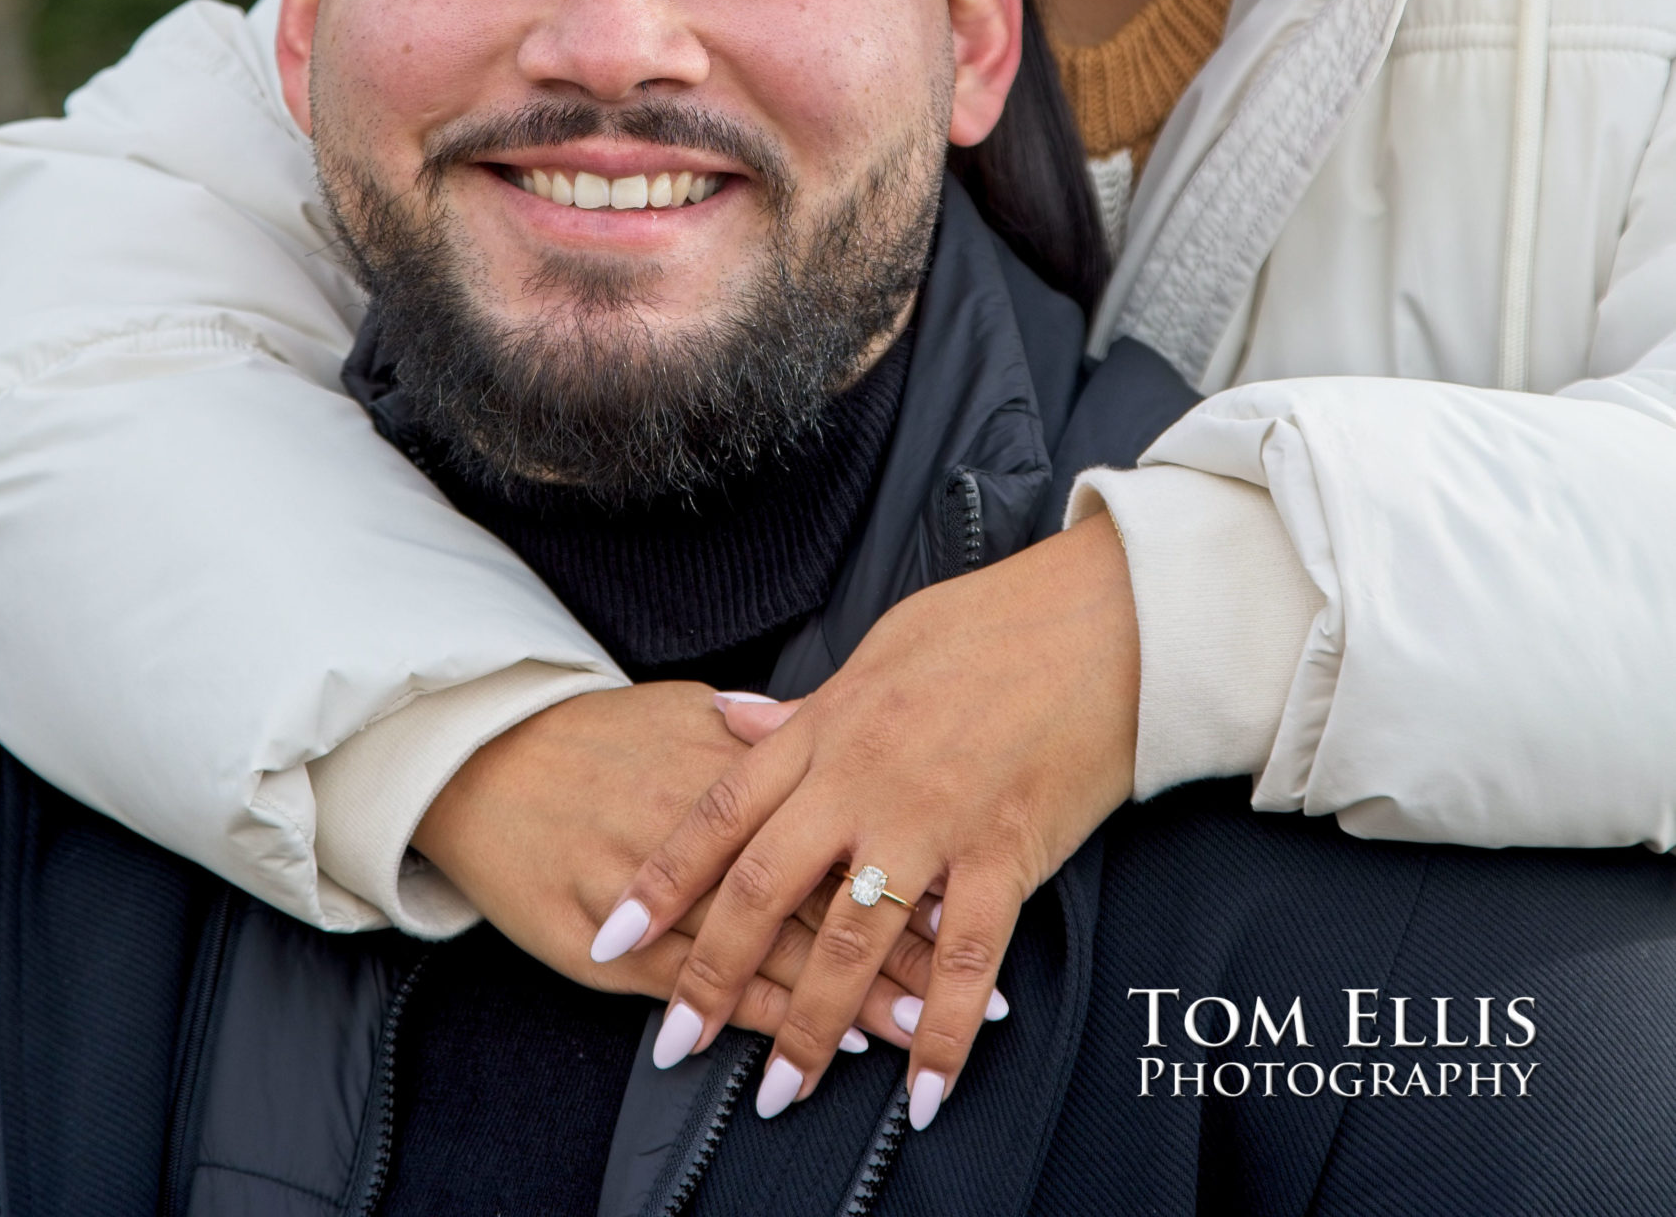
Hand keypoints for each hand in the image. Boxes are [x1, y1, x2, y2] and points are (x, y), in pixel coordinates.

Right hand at [412, 679, 933, 1049]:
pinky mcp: (610, 947)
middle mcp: (699, 828)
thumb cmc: (590, 737)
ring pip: (770, 951)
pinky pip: (701, 988)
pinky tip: (815, 1040)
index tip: (964, 892)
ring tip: (920, 1030)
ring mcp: (655, 893)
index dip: (903, 859)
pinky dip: (763, 1015)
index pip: (837, 820)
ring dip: (849, 996)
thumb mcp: (679, 711)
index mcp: (725, 763)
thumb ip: (754, 730)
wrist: (481, 763)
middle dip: (897, 944)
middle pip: (816, 891)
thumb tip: (816, 725)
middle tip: (970, 983)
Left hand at [592, 516, 1138, 1126]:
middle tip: (673, 1042)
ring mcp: (934, 821)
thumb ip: (804, 706)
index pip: (721, 812)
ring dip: (813, 1027)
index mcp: (830, 727)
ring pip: (852, 941)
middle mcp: (866, 779)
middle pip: (766, 888)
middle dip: (713, 974)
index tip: (614, 935)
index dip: (663, 879)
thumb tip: (730, 722)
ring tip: (780, 1093)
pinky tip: (922, 1092)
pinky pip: (963, 961)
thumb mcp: (880, 648)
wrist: (1099, 619)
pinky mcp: (1005, 853)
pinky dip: (941, 1033)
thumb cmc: (992, 622)